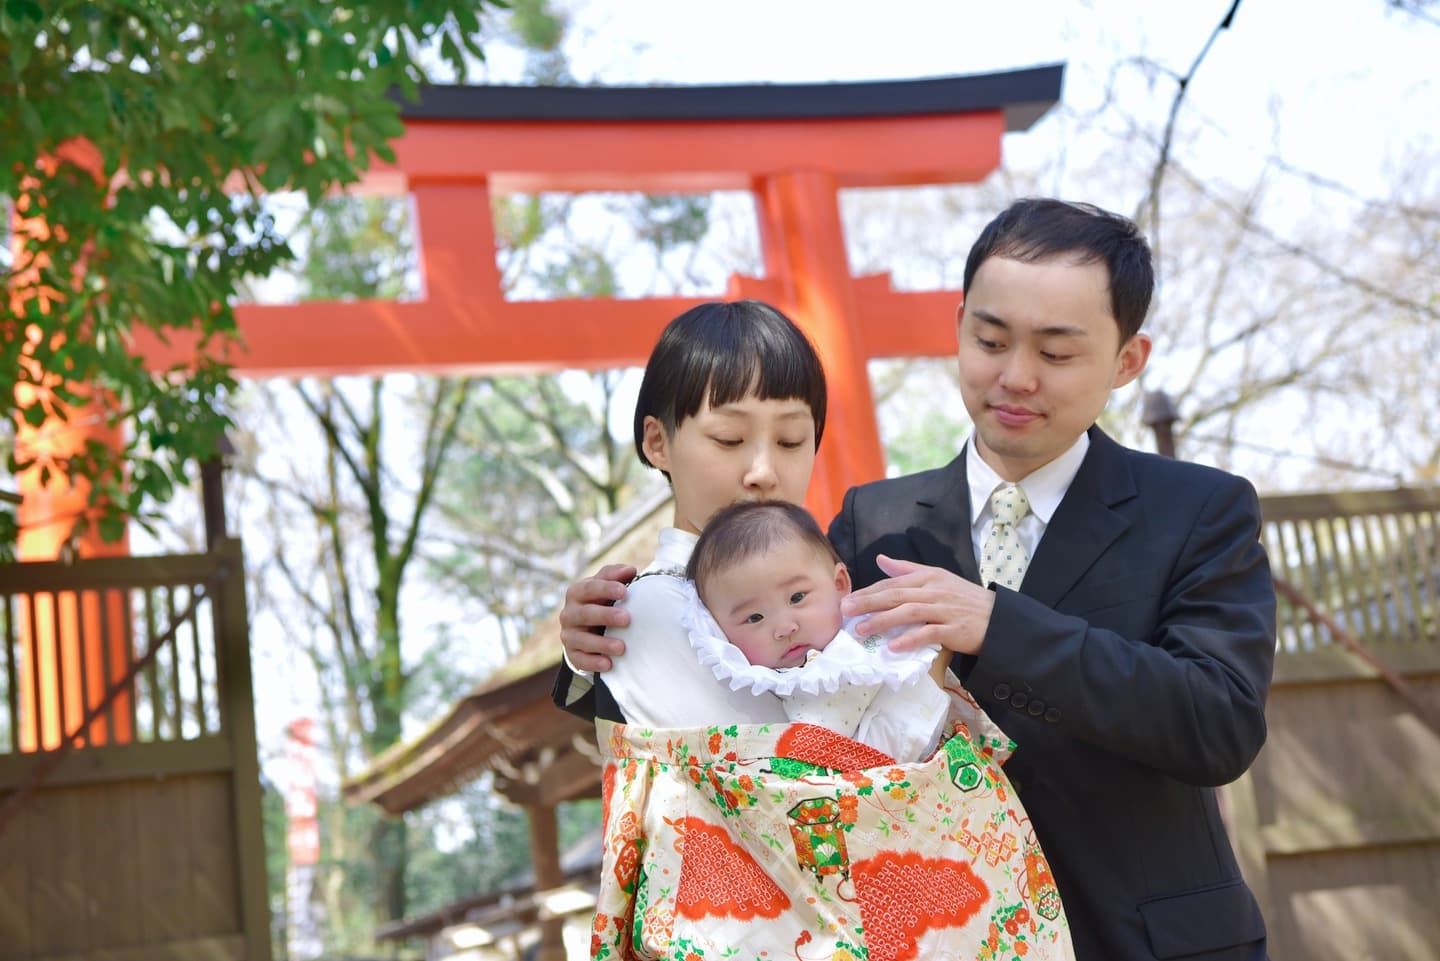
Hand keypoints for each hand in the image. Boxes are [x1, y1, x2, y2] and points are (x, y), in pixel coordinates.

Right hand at [559, 564, 636, 672]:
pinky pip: (580, 660)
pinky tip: (608, 664)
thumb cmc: (599, 602)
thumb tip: (631, 570)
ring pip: (582, 640)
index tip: (625, 591)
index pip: (589, 588)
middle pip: (585, 614)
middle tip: (627, 618)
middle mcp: (568, 613)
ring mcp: (568, 635)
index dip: (606, 588)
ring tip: (621, 647)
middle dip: (606, 616)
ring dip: (602, 643)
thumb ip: (616, 576)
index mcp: (577, 593)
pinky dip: (593, 663)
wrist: (585, 629)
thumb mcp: (605, 586)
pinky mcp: (572, 654)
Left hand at [839, 554, 994, 655]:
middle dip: (868, 602)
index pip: (893, 583)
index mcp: (928, 577)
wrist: (997, 618)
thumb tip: (881, 559)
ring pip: (908, 613)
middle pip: (896, 595)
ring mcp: (944, 610)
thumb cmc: (964, 599)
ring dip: (883, 621)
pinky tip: (893, 647)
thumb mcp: (937, 578)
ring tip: (862, 630)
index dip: (869, 591)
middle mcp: (934, 590)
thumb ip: (907, 570)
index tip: (848, 599)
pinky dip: (910, 640)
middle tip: (846, 611)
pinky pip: (928, 634)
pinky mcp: (953, 629)